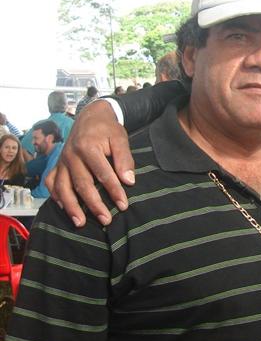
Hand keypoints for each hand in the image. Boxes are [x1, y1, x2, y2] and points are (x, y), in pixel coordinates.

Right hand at [48, 100, 134, 226]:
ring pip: (63, 187)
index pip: (103, 173)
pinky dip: (55, 196)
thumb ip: (125, 158)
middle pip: (82, 184)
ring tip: (81, 223)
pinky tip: (64, 208)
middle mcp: (71, 156)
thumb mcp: (120, 138)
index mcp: (88, 147)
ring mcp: (62, 161)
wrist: (90, 117)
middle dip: (94, 204)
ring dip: (71, 207)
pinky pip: (51, 183)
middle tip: (106, 220)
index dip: (114, 190)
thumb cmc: (107, 129)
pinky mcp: (57, 165)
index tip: (123, 205)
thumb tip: (129, 180)